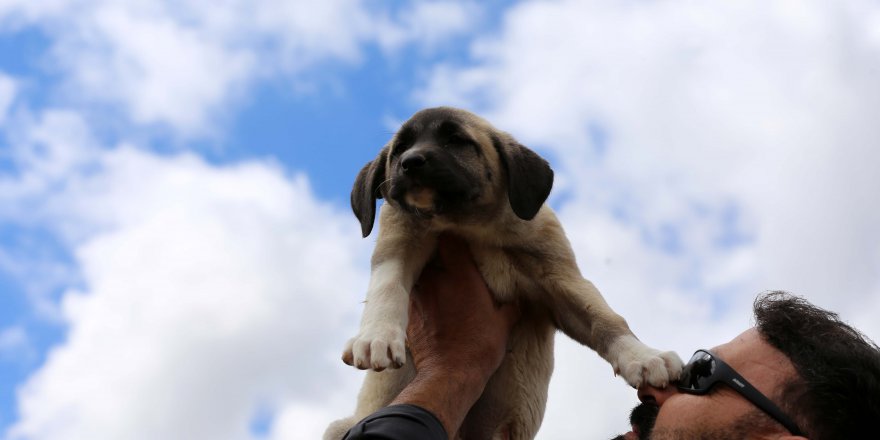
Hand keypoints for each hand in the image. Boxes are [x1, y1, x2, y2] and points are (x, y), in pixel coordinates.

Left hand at [391, 233, 518, 435]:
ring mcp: (419, 295)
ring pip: (419, 272)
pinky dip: (419, 294)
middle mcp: (437, 279)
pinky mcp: (408, 312)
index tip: (458, 237)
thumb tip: (518, 302)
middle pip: (430, 252)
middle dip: (437, 252)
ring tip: (437, 279)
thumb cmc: (480, 347)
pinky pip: (412, 293)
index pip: (450, 239)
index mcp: (462, 275)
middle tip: (447, 256)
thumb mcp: (503, 325)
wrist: (450, 375)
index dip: (452, 234)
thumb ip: (510, 307)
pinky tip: (428, 301)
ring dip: (426, 273)